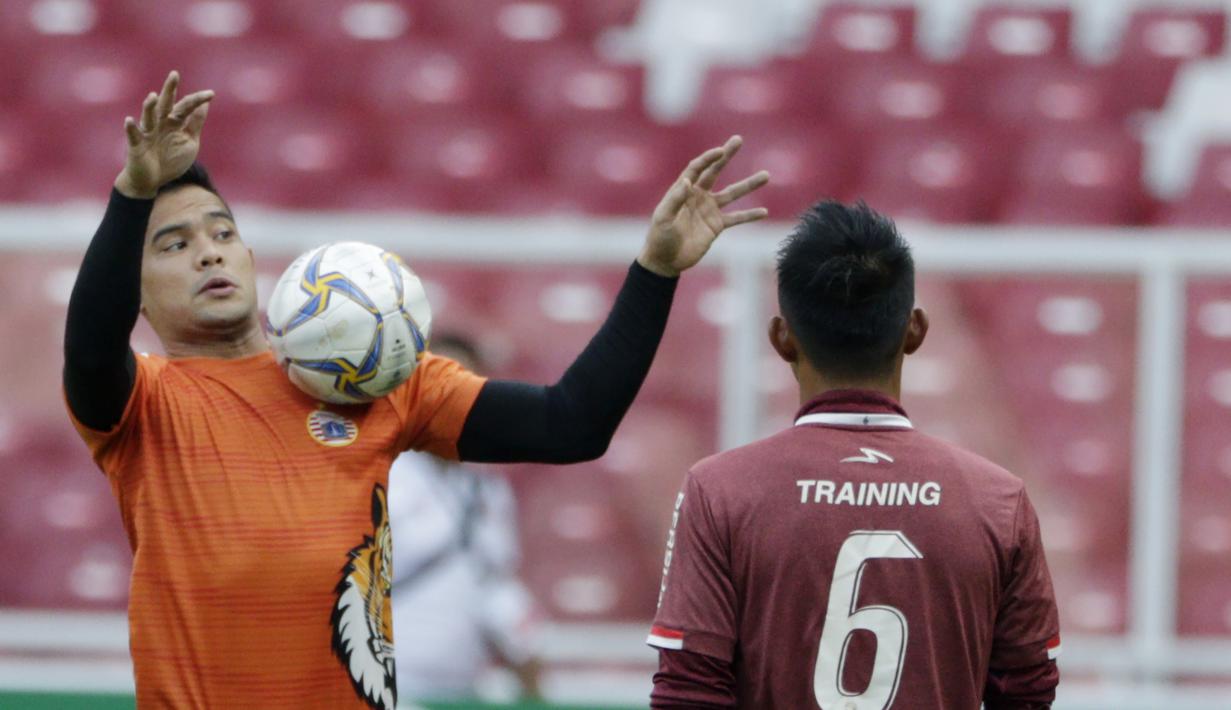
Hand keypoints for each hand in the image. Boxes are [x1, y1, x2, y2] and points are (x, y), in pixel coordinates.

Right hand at [114, 71, 214, 198]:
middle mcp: (160, 123)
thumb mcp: (189, 141)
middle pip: (165, 104)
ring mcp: (147, 133)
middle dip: (170, 90)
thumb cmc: (171, 159)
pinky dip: (131, 128)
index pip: (186, 107)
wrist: (153, 180)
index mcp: (174, 122)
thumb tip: (205, 104)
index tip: (211, 94)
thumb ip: (195, 123)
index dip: (197, 100)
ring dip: (150, 107)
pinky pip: (133, 135)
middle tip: (175, 74)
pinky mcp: (136, 145)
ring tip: (153, 97)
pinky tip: (129, 121)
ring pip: (148, 117)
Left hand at [638, 136, 769, 276]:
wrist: (666, 261)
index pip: (697, 168)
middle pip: (715, 171)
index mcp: (683, 190)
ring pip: (732, 193)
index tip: (721, 151)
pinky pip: (737, 218)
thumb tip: (687, 181)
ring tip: (766, 175)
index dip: (708, 158)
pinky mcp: (717, 226)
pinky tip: (764, 212)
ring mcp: (709, 210)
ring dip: (749, 185)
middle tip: (738, 139)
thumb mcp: (664, 218)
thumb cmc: (660, 237)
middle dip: (727, 156)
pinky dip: (750, 215)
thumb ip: (675, 200)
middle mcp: (698, 196)